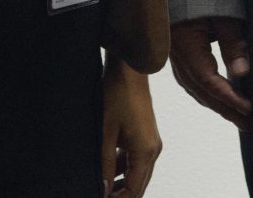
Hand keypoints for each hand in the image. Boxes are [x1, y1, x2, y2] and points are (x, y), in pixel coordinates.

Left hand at [100, 54, 160, 196]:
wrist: (129, 68)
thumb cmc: (117, 94)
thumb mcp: (105, 133)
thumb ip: (105, 164)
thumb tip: (103, 190)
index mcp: (146, 152)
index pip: (134, 191)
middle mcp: (153, 150)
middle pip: (138, 185)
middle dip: (120, 194)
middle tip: (99, 194)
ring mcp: (151, 142)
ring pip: (137, 173)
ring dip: (121, 182)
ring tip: (100, 185)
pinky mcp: (145, 135)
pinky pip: (136, 159)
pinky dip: (123, 168)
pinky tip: (107, 169)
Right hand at [168, 16, 251, 126]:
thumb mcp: (224, 13)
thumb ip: (232, 42)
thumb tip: (242, 73)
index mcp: (185, 44)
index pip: (208, 80)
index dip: (229, 97)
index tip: (248, 108)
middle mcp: (176, 53)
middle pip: (200, 89)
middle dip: (224, 109)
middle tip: (247, 124)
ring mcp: (173, 52)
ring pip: (193, 86)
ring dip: (215, 103)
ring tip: (235, 115)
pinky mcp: (176, 48)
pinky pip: (190, 77)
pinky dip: (205, 91)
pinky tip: (216, 96)